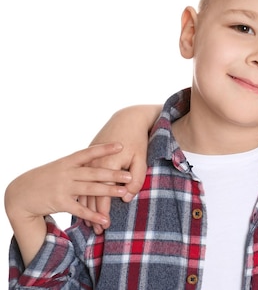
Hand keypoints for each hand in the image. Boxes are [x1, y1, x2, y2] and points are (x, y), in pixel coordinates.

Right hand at [4, 143, 131, 266]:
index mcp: (68, 161)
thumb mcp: (61, 166)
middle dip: (113, 174)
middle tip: (129, 176)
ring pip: (90, 190)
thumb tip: (100, 161)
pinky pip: (80, 209)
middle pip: (94, 172)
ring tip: (124, 194)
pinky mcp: (60, 202)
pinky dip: (93, 215)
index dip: (105, 148)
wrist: (20, 192)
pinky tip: (105, 220)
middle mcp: (67, 172)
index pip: (89, 153)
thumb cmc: (47, 177)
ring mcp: (63, 187)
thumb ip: (80, 165)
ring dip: (108, 192)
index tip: (121, 145)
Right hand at [82, 105, 156, 233]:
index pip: (104, 192)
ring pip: (83, 191)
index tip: (106, 224)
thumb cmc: (137, 140)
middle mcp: (92, 164)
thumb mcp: (141, 158)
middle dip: (95, 214)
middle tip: (100, 231)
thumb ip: (137, 178)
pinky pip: (80, 183)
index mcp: (107, 163)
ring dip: (88, 209)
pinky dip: (83, 198)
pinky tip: (86, 211)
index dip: (105, 210)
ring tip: (93, 226)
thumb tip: (127, 198)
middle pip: (91, 195)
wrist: (127, 120)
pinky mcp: (85, 161)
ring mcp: (85, 163)